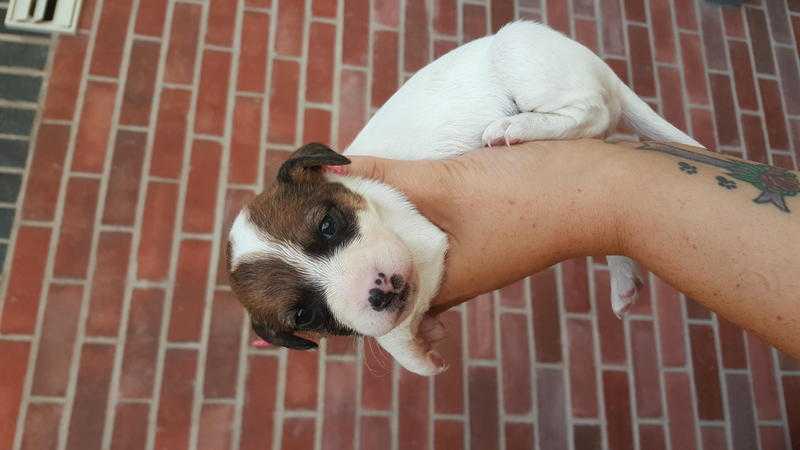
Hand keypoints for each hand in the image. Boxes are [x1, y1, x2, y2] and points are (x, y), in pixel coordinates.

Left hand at [331, 140, 624, 312]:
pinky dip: (414, 231)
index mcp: (441, 286)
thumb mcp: (443, 182)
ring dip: (388, 244)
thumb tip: (327, 168)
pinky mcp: (488, 242)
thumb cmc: (523, 194)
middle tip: (325, 241)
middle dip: (362, 265)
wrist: (600, 189)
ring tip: (353, 219)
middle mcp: (456, 284)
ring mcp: (475, 265)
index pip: (379, 305)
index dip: (347, 291)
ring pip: (417, 261)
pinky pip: (439, 245)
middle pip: (396, 282)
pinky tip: (402, 206)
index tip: (318, 274)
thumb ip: (384, 176)